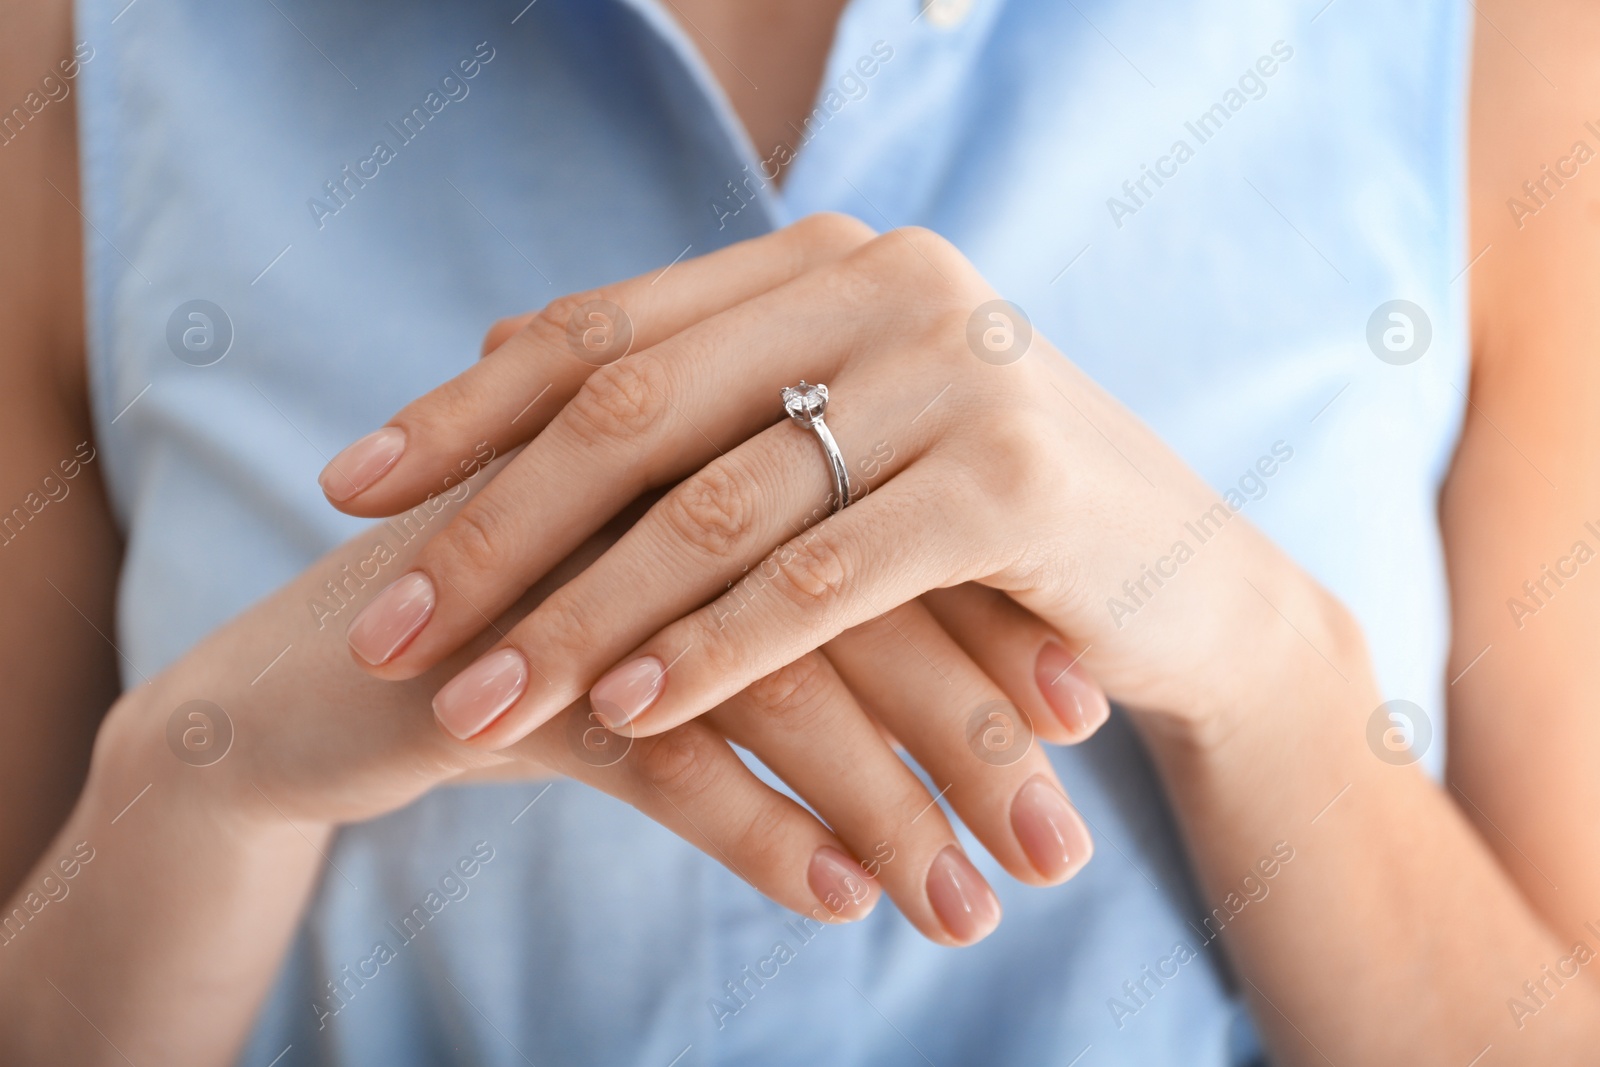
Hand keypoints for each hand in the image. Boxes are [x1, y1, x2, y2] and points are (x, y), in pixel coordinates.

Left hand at [323, 214, 1320, 751]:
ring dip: (581, 615)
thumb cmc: (983, 517)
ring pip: (716, 502)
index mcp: (827, 259)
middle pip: (634, 408)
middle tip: (385, 626)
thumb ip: (696, 388)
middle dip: (494, 529)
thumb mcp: (838, 431)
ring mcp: (955, 371)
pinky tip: (627, 714)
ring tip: (476, 702)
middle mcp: (887, 284)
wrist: (1187, 582)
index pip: (607, 329)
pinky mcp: (1010, 480)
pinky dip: (712, 650)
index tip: (348, 487)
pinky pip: (819, 577)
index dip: (464, 410)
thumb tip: (491, 352)